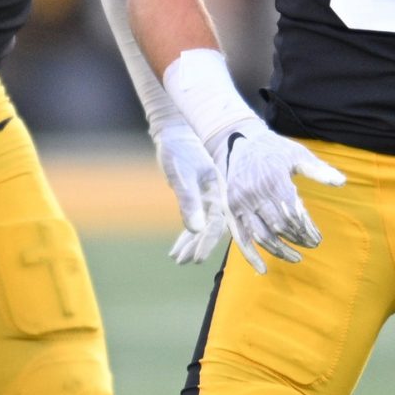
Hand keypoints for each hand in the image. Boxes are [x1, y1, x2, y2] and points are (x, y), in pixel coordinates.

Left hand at [153, 119, 227, 263]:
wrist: (175, 133)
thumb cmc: (179, 151)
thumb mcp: (181, 176)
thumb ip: (189, 201)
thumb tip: (196, 229)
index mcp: (219, 191)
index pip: (217, 223)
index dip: (208, 242)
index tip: (198, 258)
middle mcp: (217, 197)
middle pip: (210, 228)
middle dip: (198, 246)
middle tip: (185, 261)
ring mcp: (207, 198)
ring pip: (201, 226)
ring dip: (190, 243)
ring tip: (178, 259)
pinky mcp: (197, 198)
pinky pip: (193, 220)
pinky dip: (186, 234)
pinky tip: (177, 247)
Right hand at [220, 121, 345, 272]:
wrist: (240, 141)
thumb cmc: (273, 150)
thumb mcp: (297, 154)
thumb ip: (318, 170)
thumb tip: (341, 182)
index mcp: (273, 180)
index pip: (294, 214)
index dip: (307, 229)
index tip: (318, 238)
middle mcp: (254, 194)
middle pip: (280, 226)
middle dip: (298, 239)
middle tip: (312, 244)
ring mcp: (240, 203)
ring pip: (261, 235)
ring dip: (280, 250)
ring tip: (296, 257)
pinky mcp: (230, 210)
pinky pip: (240, 237)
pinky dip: (250, 256)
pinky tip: (263, 270)